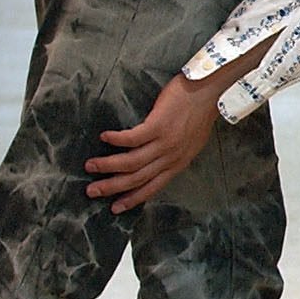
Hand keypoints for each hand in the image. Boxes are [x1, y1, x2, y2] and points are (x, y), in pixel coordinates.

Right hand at [86, 72, 221, 212]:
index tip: (115, 207)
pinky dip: (116, 139)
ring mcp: (165, 142)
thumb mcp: (192, 143)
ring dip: (108, 165)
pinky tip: (103, 137)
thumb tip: (159, 163)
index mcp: (178, 163)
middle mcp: (171, 157)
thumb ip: (174, 155)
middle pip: (137, 178)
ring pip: (131, 162)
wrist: (209, 90)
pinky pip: (132, 138)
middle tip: (92, 191)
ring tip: (90, 165)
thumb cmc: (200, 113)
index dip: (132, 199)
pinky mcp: (158, 125)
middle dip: (112, 187)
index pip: (152, 187)